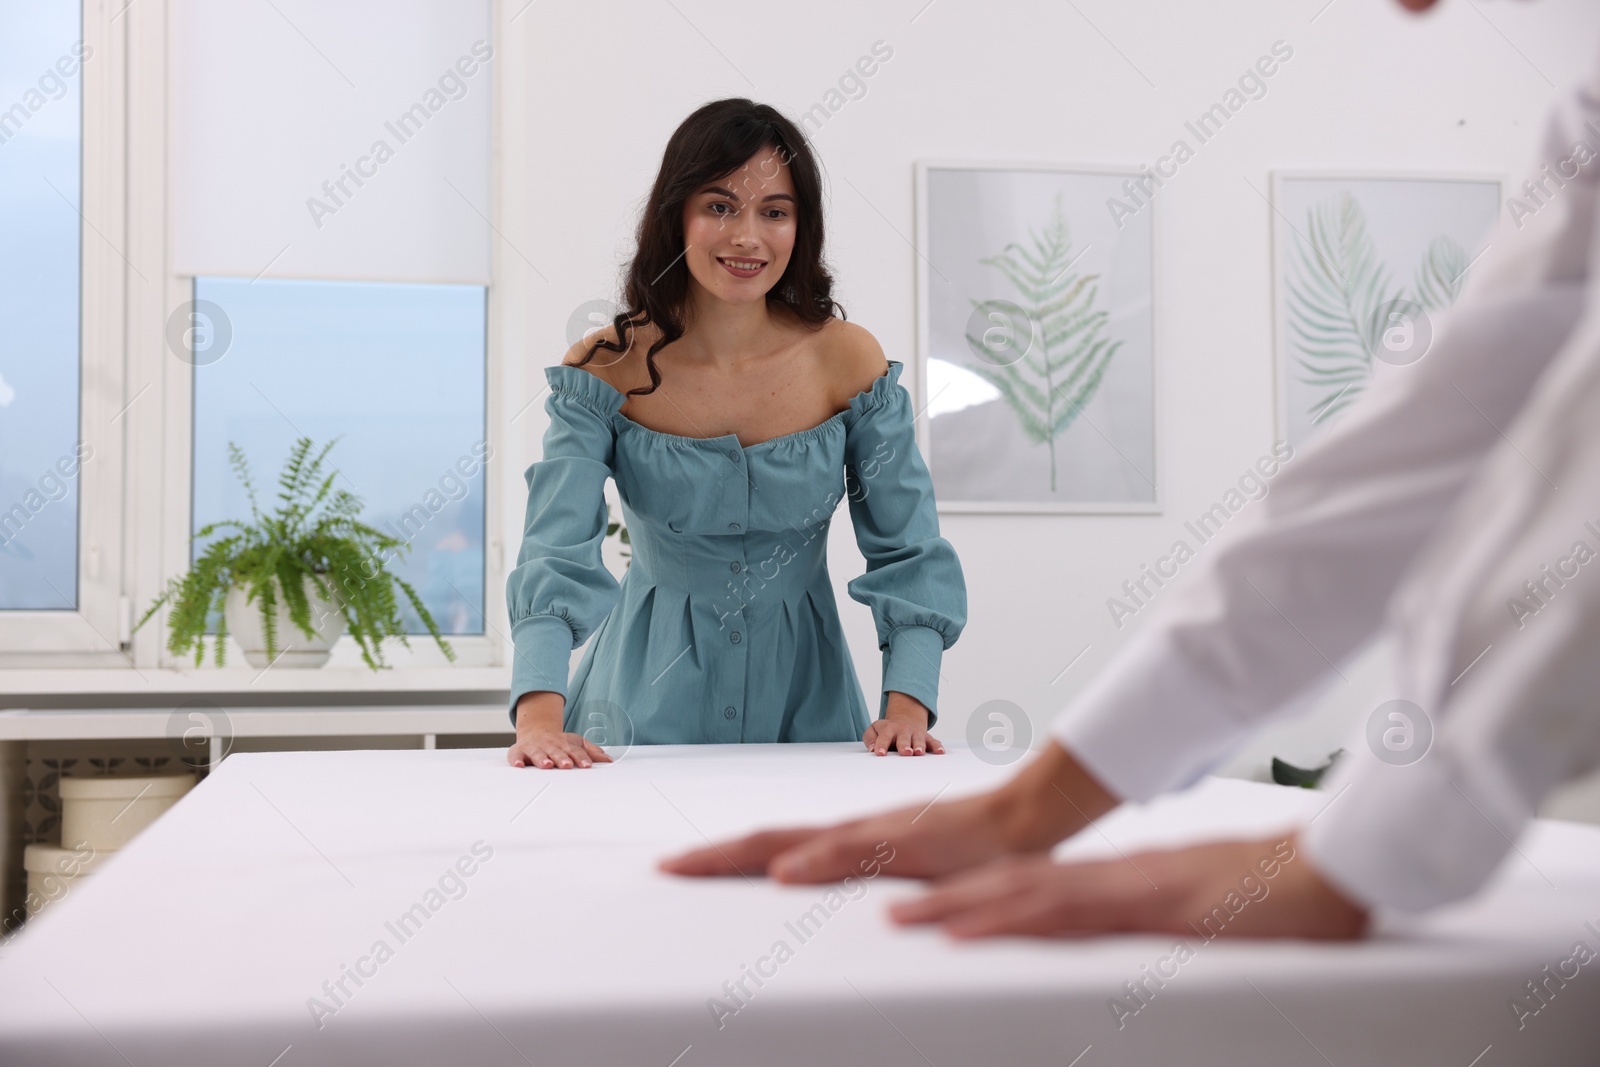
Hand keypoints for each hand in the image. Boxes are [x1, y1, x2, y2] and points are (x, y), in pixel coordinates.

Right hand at [507, 690, 612, 768]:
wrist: (537, 730)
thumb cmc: (559, 741)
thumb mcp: (577, 743)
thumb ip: (591, 752)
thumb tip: (608, 760)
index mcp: (565, 744)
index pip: (575, 751)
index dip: (581, 758)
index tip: (587, 766)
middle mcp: (550, 745)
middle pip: (557, 752)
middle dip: (562, 758)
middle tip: (567, 765)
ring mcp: (534, 748)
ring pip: (538, 753)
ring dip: (542, 759)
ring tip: (547, 765)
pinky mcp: (519, 751)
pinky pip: (516, 756)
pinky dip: (516, 760)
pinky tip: (519, 765)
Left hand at [659, 791, 1023, 881]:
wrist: (1019, 818)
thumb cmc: (962, 846)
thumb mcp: (900, 868)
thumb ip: (861, 878)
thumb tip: (817, 893)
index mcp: (845, 840)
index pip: (772, 847)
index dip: (723, 857)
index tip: (679, 868)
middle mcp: (850, 831)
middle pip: (768, 839)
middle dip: (714, 854)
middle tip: (665, 868)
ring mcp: (874, 835)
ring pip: (797, 842)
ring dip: (745, 856)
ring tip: (699, 866)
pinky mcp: (903, 845)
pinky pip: (852, 855)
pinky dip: (815, 863)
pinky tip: (787, 874)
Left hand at [862, 692, 942, 755]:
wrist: (904, 720)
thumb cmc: (887, 731)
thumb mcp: (874, 731)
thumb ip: (870, 739)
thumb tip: (873, 748)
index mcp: (889, 728)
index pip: (884, 736)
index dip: (882, 744)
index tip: (880, 753)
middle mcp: (903, 730)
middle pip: (904, 737)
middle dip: (904, 745)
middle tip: (905, 752)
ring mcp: (916, 733)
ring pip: (919, 739)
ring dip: (919, 746)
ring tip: (919, 753)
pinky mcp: (926, 738)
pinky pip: (933, 741)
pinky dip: (937, 746)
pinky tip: (940, 752)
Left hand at [886, 833, 1368, 940]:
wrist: (1330, 872)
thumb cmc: (1275, 899)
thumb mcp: (1204, 922)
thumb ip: (1161, 927)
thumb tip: (1134, 942)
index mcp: (1121, 885)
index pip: (1035, 889)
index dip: (976, 897)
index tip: (928, 910)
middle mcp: (1112, 881)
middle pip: (1013, 886)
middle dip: (948, 901)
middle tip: (888, 912)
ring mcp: (1126, 891)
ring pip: (1024, 896)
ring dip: (959, 910)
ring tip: (903, 921)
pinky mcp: (1146, 908)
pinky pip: (1066, 916)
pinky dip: (1011, 921)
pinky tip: (970, 934)